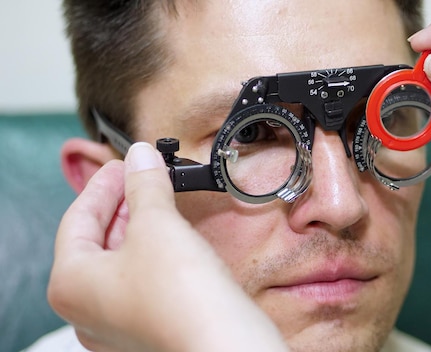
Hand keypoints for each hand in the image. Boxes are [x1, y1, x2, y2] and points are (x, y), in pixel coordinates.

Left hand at [48, 142, 287, 351]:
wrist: (224, 344)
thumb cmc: (181, 297)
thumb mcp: (157, 224)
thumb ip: (144, 185)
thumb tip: (141, 156)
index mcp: (71, 284)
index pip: (77, 219)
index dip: (103, 184)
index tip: (124, 163)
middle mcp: (87, 310)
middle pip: (96, 242)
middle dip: (121, 205)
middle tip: (142, 176)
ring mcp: (117, 323)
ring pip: (119, 262)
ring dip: (138, 227)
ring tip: (158, 200)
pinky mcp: (148, 327)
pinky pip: (140, 280)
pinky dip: (152, 253)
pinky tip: (171, 237)